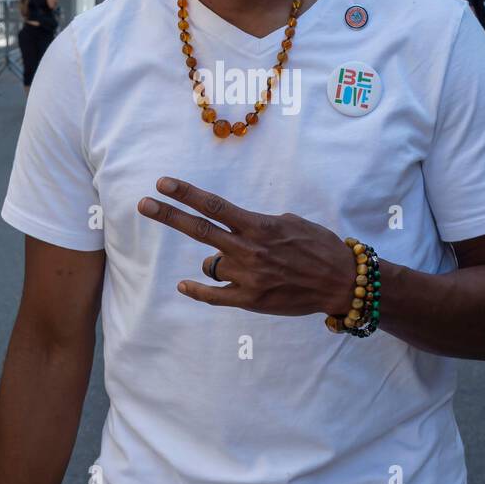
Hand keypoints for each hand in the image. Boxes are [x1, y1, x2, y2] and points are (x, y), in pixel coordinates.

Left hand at [137, 177, 353, 316]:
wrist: (340, 282)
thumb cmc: (318, 246)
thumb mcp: (290, 222)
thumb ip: (257, 224)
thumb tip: (233, 230)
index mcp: (258, 226)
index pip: (214, 206)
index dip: (186, 193)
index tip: (163, 183)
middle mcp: (248, 249)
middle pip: (199, 230)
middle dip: (168, 215)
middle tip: (144, 204)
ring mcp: (247, 277)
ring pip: (209, 264)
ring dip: (216, 260)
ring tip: (243, 262)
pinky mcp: (250, 300)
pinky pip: (213, 295)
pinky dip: (197, 290)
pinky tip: (184, 286)